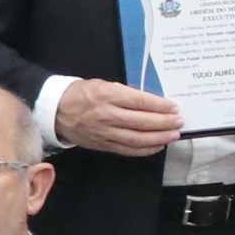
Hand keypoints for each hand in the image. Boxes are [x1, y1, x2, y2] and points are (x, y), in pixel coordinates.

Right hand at [56, 78, 185, 156]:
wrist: (56, 111)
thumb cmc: (81, 94)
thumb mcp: (103, 85)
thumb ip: (127, 93)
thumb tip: (153, 102)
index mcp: (107, 95)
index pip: (140, 102)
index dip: (160, 106)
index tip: (173, 108)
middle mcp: (106, 115)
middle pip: (142, 122)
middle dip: (164, 123)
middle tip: (178, 122)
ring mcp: (104, 133)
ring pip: (138, 139)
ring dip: (159, 138)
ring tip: (173, 135)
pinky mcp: (103, 145)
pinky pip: (128, 150)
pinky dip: (146, 149)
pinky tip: (157, 145)